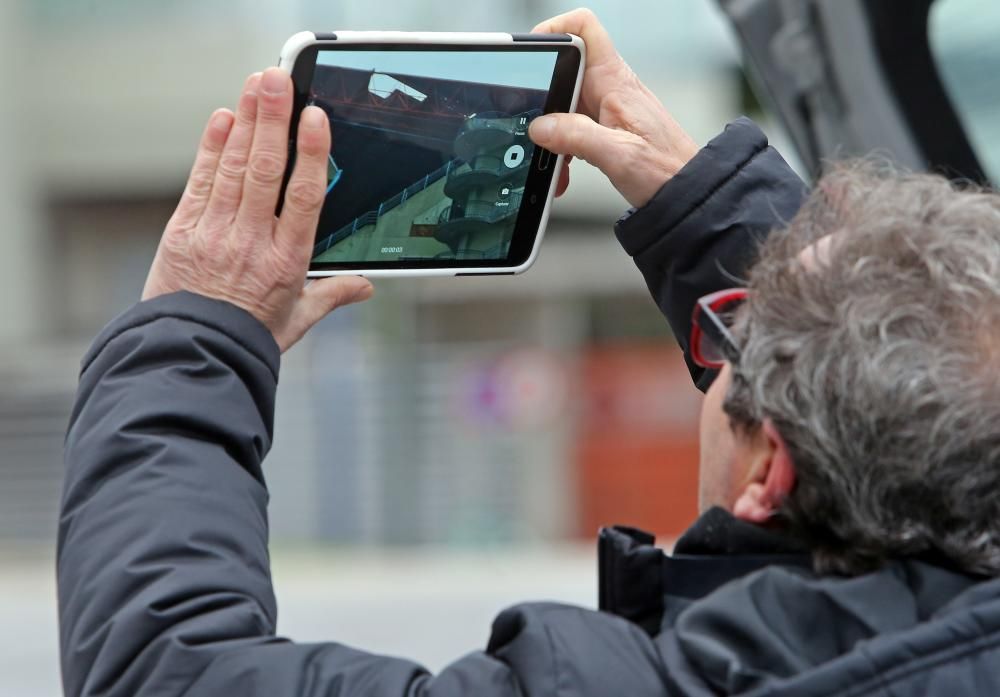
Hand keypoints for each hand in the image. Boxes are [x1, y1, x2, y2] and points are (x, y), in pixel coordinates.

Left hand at [143, 68, 372, 352]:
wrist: (192, 354)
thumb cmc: (249, 338)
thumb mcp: (298, 319)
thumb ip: (332, 295)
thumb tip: (365, 286)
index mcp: (287, 262)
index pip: (304, 198)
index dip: (311, 155)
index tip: (315, 118)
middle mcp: (252, 242)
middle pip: (265, 172)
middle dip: (272, 121)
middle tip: (278, 79)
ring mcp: (215, 233)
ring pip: (234, 169)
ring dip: (245, 121)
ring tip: (255, 85)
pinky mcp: (184, 230)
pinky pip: (201, 181)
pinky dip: (212, 148)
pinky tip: (222, 119)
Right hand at [529, 9, 698, 207]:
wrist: (689, 192)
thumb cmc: (668, 171)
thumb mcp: (619, 156)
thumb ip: (577, 137)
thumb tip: (541, 126)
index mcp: (615, 83)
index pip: (584, 29)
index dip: (556, 29)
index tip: (533, 54)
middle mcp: (611, 89)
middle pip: (564, 73)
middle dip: (544, 101)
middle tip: (537, 131)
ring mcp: (608, 109)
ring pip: (565, 106)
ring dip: (552, 134)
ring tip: (555, 163)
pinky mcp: (608, 128)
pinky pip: (574, 128)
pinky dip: (564, 148)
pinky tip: (566, 170)